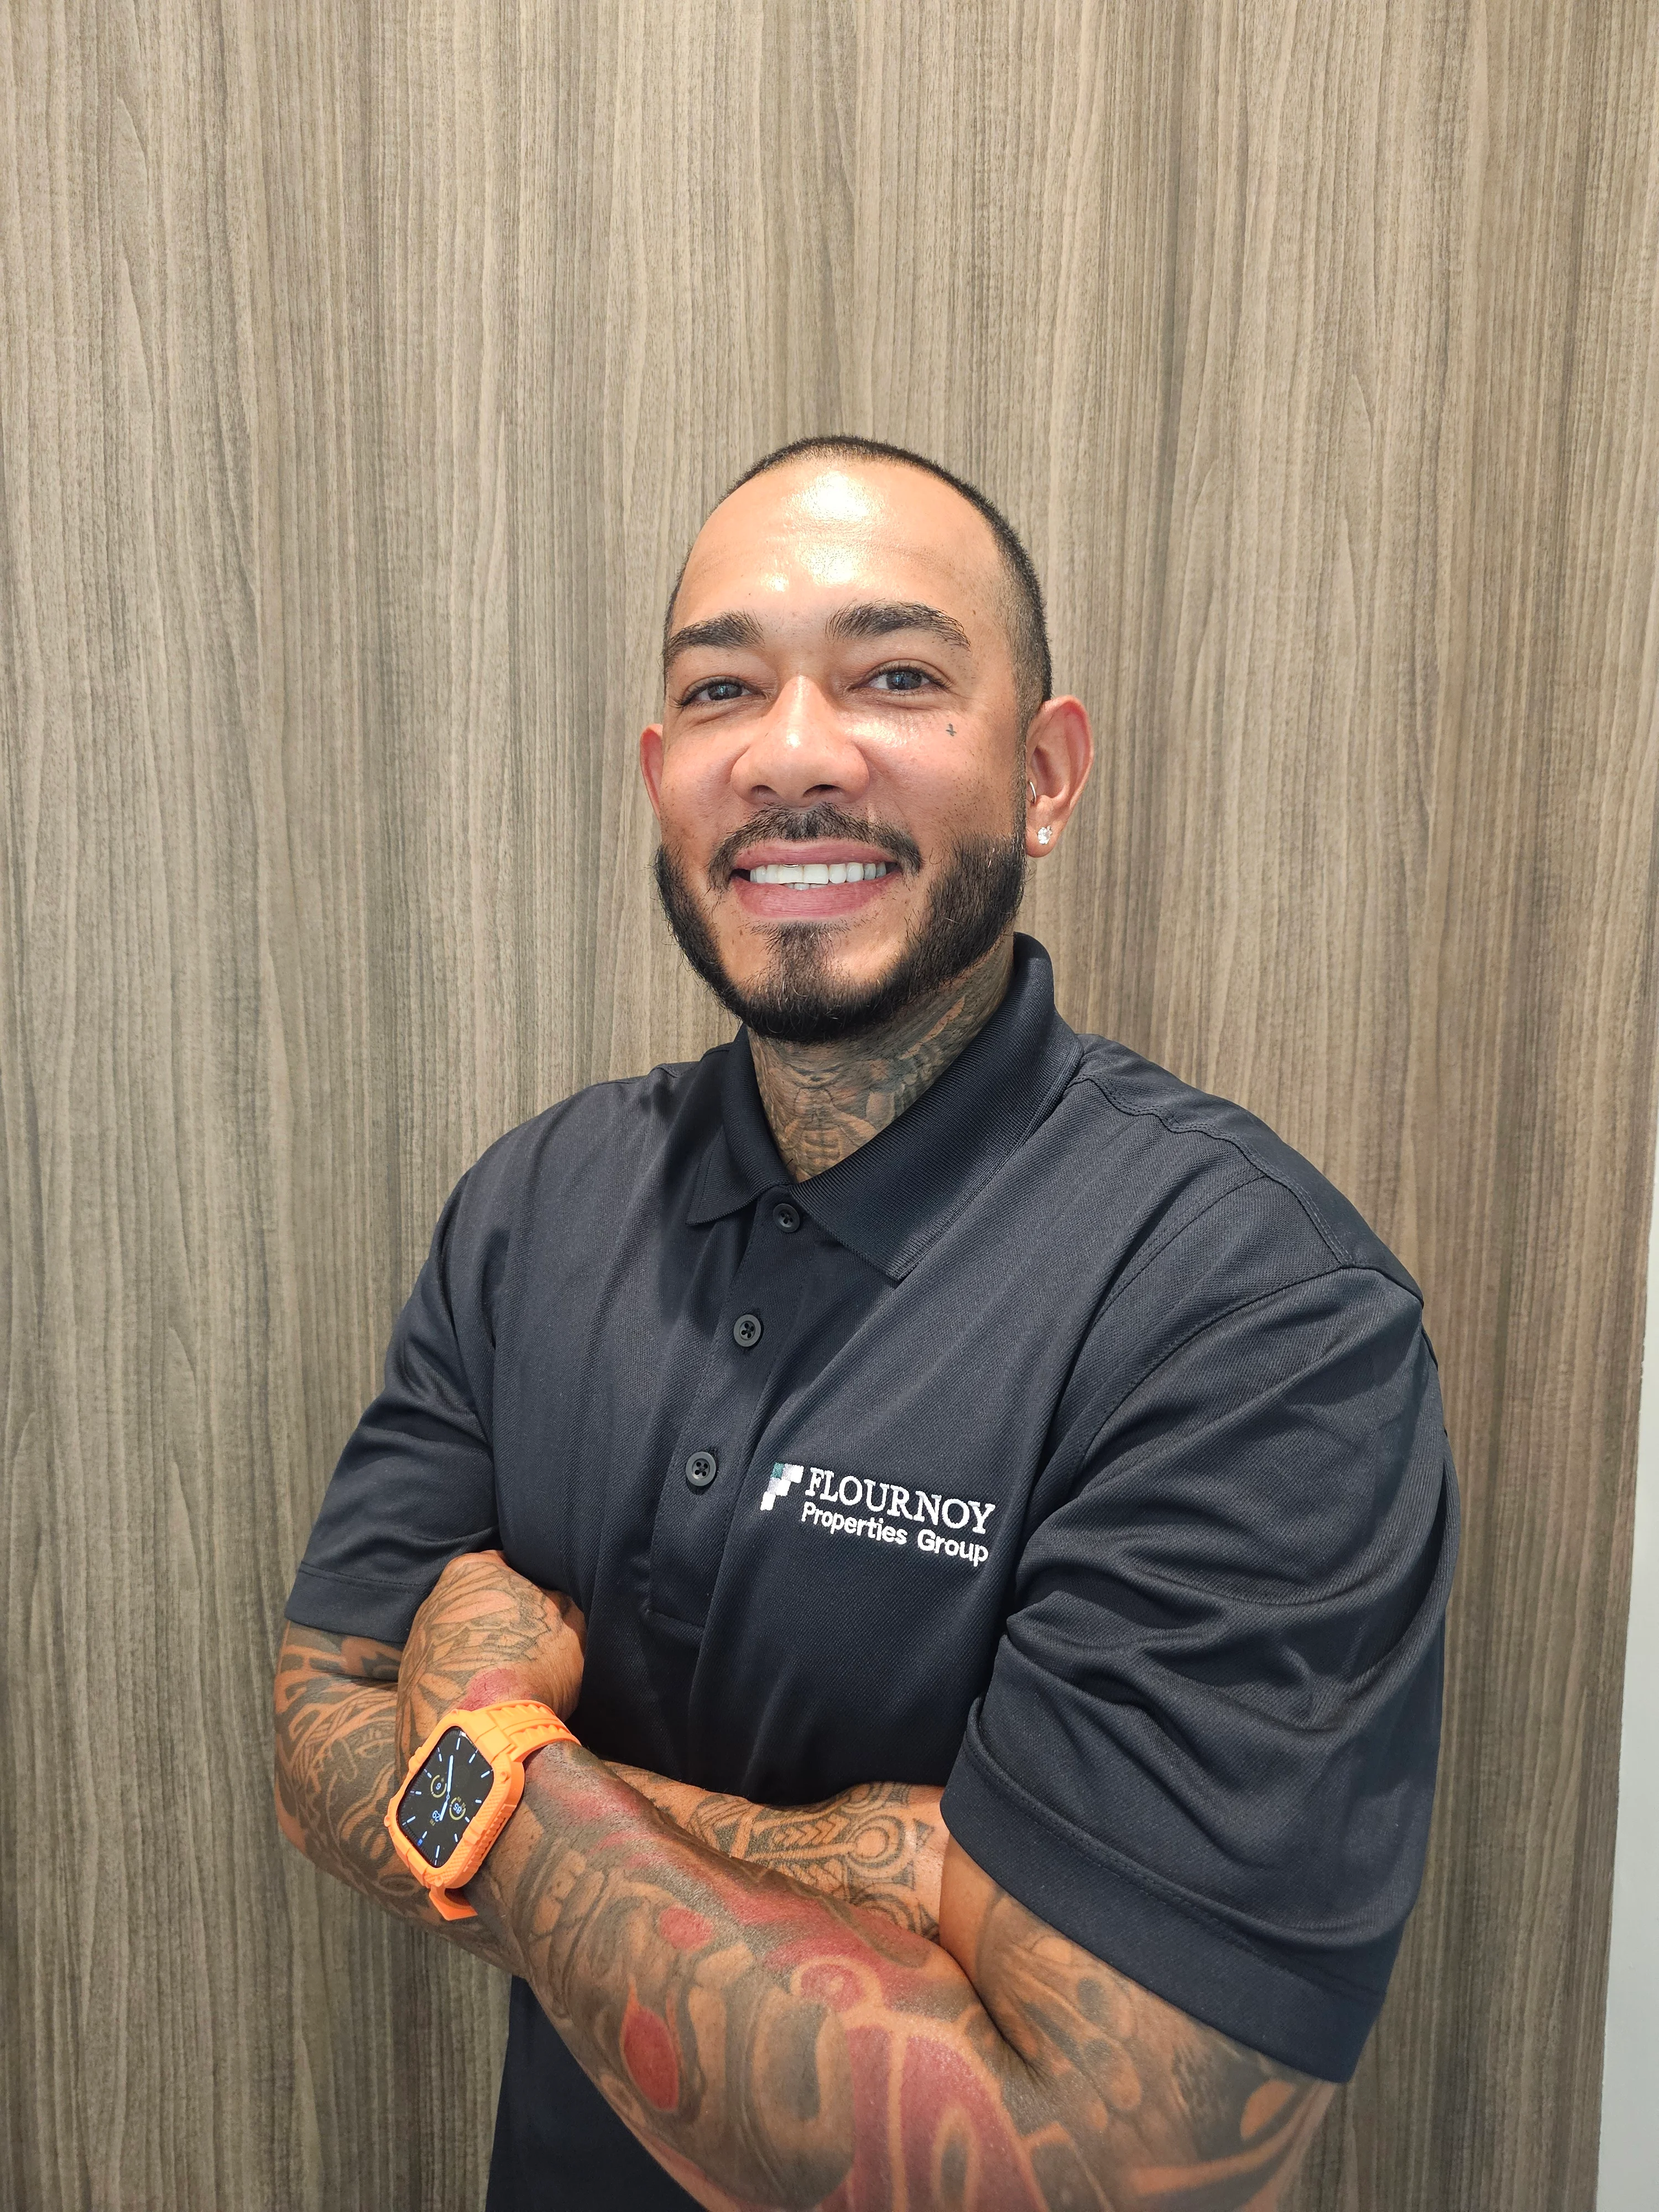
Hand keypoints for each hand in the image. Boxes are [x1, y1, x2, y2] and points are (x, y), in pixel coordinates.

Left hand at [395, 1549, 585, 1774]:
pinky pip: (442, 1675)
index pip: (503, 1564)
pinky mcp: (405, 1687)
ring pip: (455, 1640)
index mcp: (471, 1572)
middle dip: (497, 1618)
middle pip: (474, 1602)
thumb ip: (559, 1601)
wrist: (483, 1735)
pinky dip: (462, 1682)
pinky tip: (485, 1702)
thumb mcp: (569, 1623)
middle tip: (527, 1644)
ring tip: (507, 1680)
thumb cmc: (532, 1664)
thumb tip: (554, 1600)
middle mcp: (433, 1600)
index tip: (543, 1607)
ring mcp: (414, 1645)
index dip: (527, 1584)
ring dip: (477, 1653)